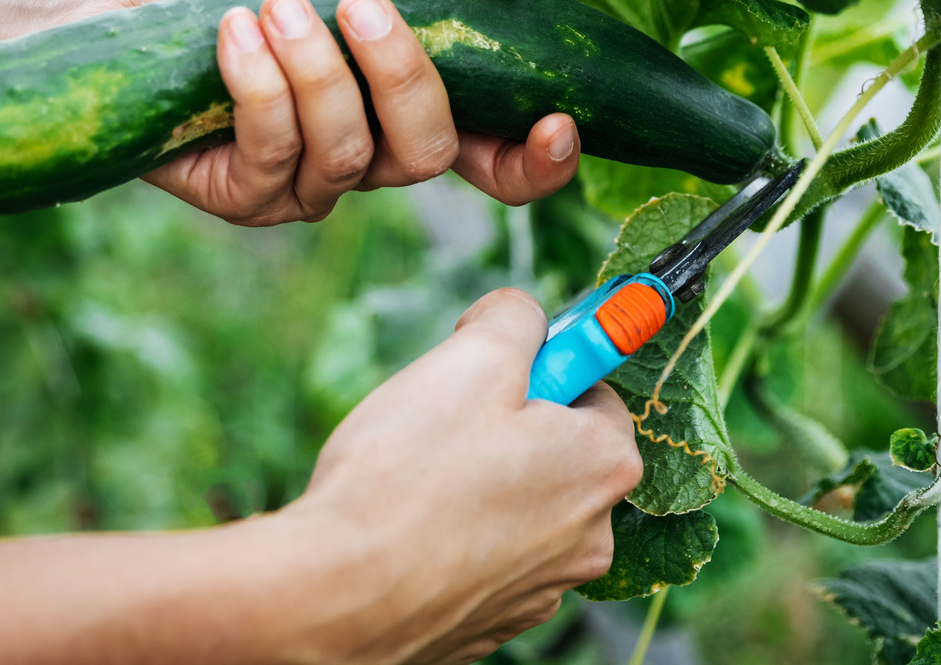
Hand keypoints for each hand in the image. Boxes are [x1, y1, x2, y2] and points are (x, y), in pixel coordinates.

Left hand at [93, 0, 580, 223]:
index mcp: (410, 104)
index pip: (499, 160)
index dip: (538, 161)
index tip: (554, 120)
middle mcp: (371, 156)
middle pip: (429, 155)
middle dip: (402, 78)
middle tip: (358, 4)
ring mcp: (308, 186)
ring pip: (348, 157)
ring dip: (314, 71)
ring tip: (274, 4)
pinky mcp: (245, 198)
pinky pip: (274, 160)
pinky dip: (259, 88)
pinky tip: (234, 35)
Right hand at [288, 288, 642, 663]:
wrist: (338, 597)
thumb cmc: (408, 476)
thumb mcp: (471, 358)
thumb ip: (516, 320)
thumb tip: (522, 317)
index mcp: (602, 465)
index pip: (595, 389)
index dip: (540, 367)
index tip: (493, 366)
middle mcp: (590, 536)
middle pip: (558, 452)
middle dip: (507, 429)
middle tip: (442, 420)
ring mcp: (542, 588)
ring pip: (518, 507)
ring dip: (478, 485)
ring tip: (413, 480)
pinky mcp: (493, 622)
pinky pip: (483, 559)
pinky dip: (454, 539)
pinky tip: (405, 529)